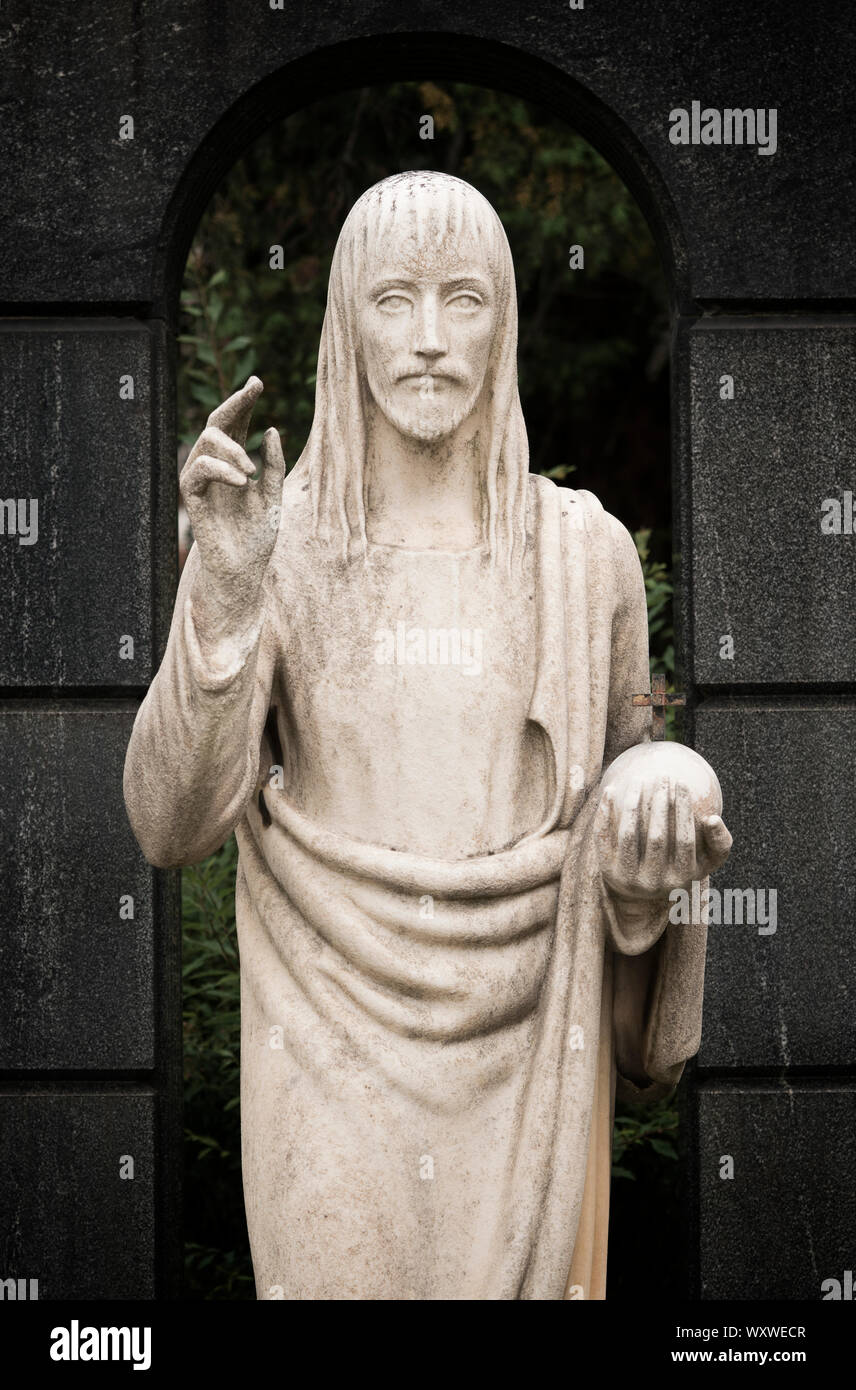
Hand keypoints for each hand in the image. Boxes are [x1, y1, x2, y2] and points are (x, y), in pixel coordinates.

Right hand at [180, 377, 284, 625]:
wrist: (244, 571)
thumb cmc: (257, 537)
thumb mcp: (274, 496)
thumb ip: (274, 465)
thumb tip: (271, 429)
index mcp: (236, 464)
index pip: (237, 424)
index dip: (244, 402)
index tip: (258, 381)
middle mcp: (217, 467)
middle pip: (217, 422)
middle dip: (235, 403)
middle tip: (253, 391)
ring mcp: (203, 481)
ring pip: (207, 441)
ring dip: (232, 448)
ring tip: (252, 471)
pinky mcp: (193, 498)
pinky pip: (197, 470)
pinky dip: (221, 470)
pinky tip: (244, 481)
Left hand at [595, 775, 731, 901]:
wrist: (644, 890)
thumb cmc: (682, 864)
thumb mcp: (707, 860)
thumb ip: (720, 842)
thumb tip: (712, 818)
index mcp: (681, 880)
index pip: (685, 840)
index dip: (683, 809)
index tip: (682, 782)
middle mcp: (654, 883)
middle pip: (657, 837)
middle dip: (660, 802)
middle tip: (662, 776)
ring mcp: (627, 879)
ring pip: (629, 835)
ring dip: (633, 803)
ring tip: (640, 779)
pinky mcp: (606, 870)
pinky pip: (604, 837)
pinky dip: (606, 812)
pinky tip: (611, 789)